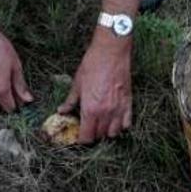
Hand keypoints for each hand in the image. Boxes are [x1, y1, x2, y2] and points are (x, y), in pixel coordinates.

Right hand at [0, 0, 32, 112]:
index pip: (10, 108)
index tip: (23, 97)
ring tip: (3, 69)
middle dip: (9, 94)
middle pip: (0, 101)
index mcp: (0, 89)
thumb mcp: (15, 64)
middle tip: (14, 77)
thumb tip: (27, 99)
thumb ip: (20, 84)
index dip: (18, 104)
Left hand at [59, 27, 132, 142]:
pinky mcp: (128, 102)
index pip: (86, 137)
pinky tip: (115, 119)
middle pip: (100, 136)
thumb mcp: (77, 83)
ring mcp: (118, 109)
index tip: (79, 135)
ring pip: (114, 133)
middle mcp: (105, 113)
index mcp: (90, 109)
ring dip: (106, 132)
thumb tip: (62, 111)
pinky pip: (127, 123)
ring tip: (101, 124)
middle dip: (93, 134)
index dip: (81, 139)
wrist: (111, 51)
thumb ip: (70, 101)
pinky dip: (121, 125)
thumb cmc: (92, 64)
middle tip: (88, 127)